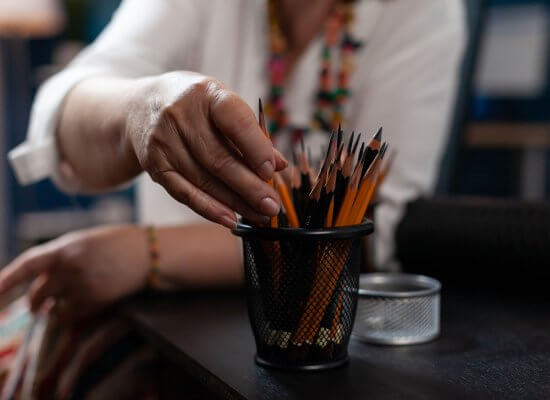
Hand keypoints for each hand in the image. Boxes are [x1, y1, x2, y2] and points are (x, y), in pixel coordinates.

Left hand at [0, 225, 148, 322]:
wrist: (150, 253)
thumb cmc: (119, 242)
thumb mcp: (86, 241)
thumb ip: (63, 255)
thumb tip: (43, 275)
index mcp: (65, 247)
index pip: (27, 265)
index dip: (5, 281)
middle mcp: (70, 267)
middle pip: (37, 294)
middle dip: (34, 302)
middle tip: (37, 305)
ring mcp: (82, 285)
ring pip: (54, 308)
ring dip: (55, 308)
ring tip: (67, 302)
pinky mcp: (95, 301)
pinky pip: (72, 315)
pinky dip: (71, 314)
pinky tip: (82, 304)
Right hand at [127, 72, 286, 227]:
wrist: (141, 107)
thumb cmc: (197, 108)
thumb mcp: (223, 106)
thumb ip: (252, 134)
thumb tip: (279, 165)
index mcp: (207, 93)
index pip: (234, 121)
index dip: (255, 148)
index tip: (271, 172)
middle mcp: (180, 115)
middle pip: (219, 159)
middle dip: (250, 187)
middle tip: (272, 206)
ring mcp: (163, 142)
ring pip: (204, 180)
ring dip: (235, 203)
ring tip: (260, 215)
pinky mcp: (154, 165)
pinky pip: (184, 193)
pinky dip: (209, 209)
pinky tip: (231, 219)